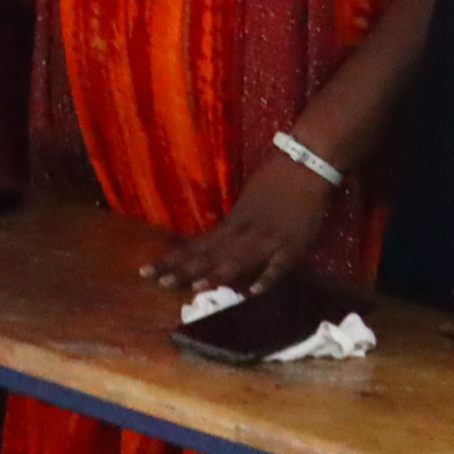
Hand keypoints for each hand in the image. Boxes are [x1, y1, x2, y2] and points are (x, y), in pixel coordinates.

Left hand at [142, 155, 332, 293]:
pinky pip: (281, 262)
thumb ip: (234, 223)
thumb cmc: (277, 178)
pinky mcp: (294, 243)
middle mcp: (247, 231)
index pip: (199, 244)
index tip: (146, 272)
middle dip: (188, 270)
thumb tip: (210, 243)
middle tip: (161, 284)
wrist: (307, 161)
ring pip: (241, 257)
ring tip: (198, 287)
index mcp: (235, 220)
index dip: (175, 259)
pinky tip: (254, 292)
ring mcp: (270, 237)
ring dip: (220, 272)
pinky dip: (268, 276)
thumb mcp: (248, 199)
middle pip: (214, 254)